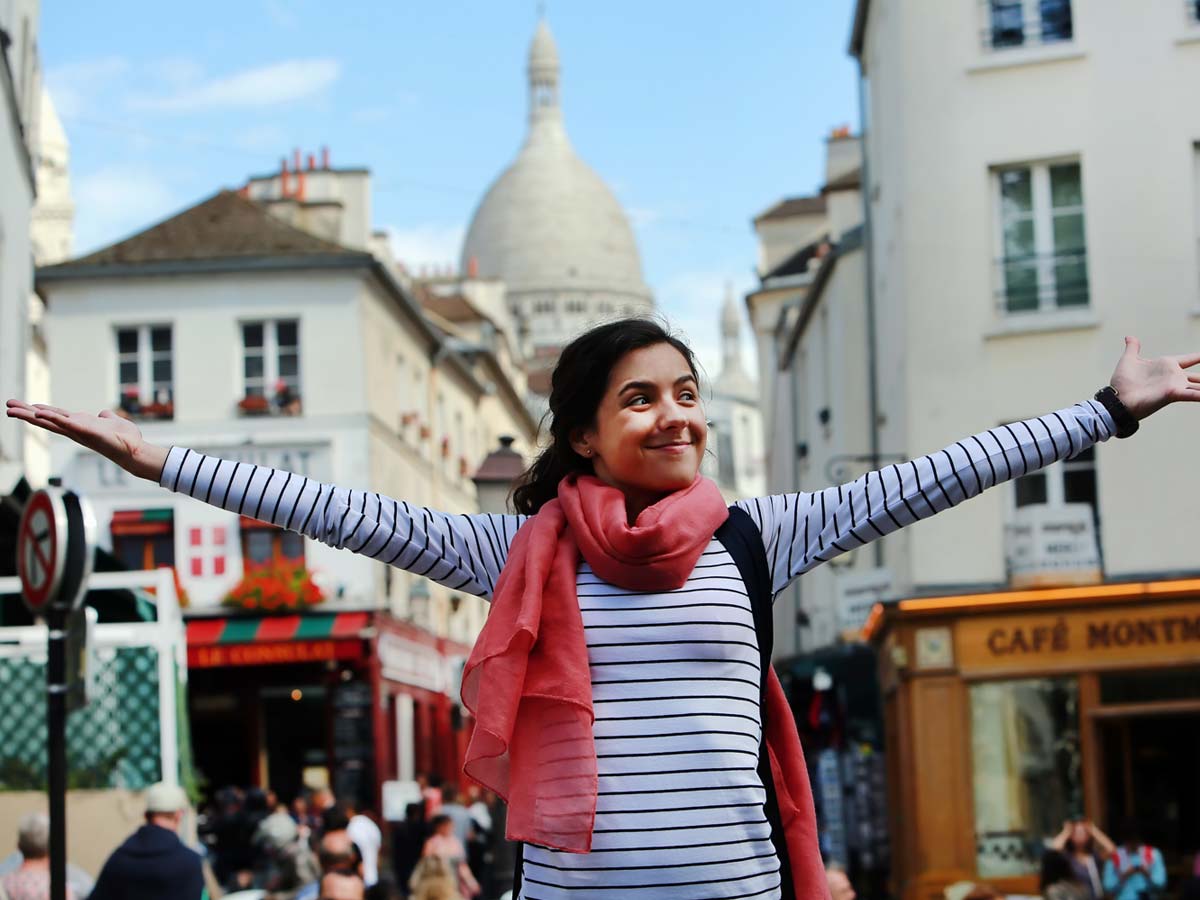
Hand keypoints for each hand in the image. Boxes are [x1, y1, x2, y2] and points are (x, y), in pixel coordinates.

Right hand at [5, 399, 166, 480]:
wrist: (135, 450)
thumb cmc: (125, 439)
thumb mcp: (113, 422)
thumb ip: (106, 418)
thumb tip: (103, 414)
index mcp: (79, 425)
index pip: (55, 416)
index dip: (38, 411)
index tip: (22, 405)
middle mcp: (75, 429)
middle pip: (46, 420)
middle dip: (26, 413)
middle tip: (7, 406)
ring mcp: (79, 432)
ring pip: (51, 422)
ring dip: (32, 415)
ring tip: (13, 409)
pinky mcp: (88, 432)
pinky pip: (67, 424)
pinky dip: (54, 418)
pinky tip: (40, 413)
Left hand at [1108, 336, 1199, 419]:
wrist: (1117, 400)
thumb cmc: (1122, 382)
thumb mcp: (1129, 360)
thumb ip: (1133, 349)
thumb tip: (1130, 337)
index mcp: (1167, 365)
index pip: (1190, 358)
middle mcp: (1174, 376)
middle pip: (1199, 375)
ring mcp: (1176, 385)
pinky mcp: (1173, 393)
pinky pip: (1194, 394)